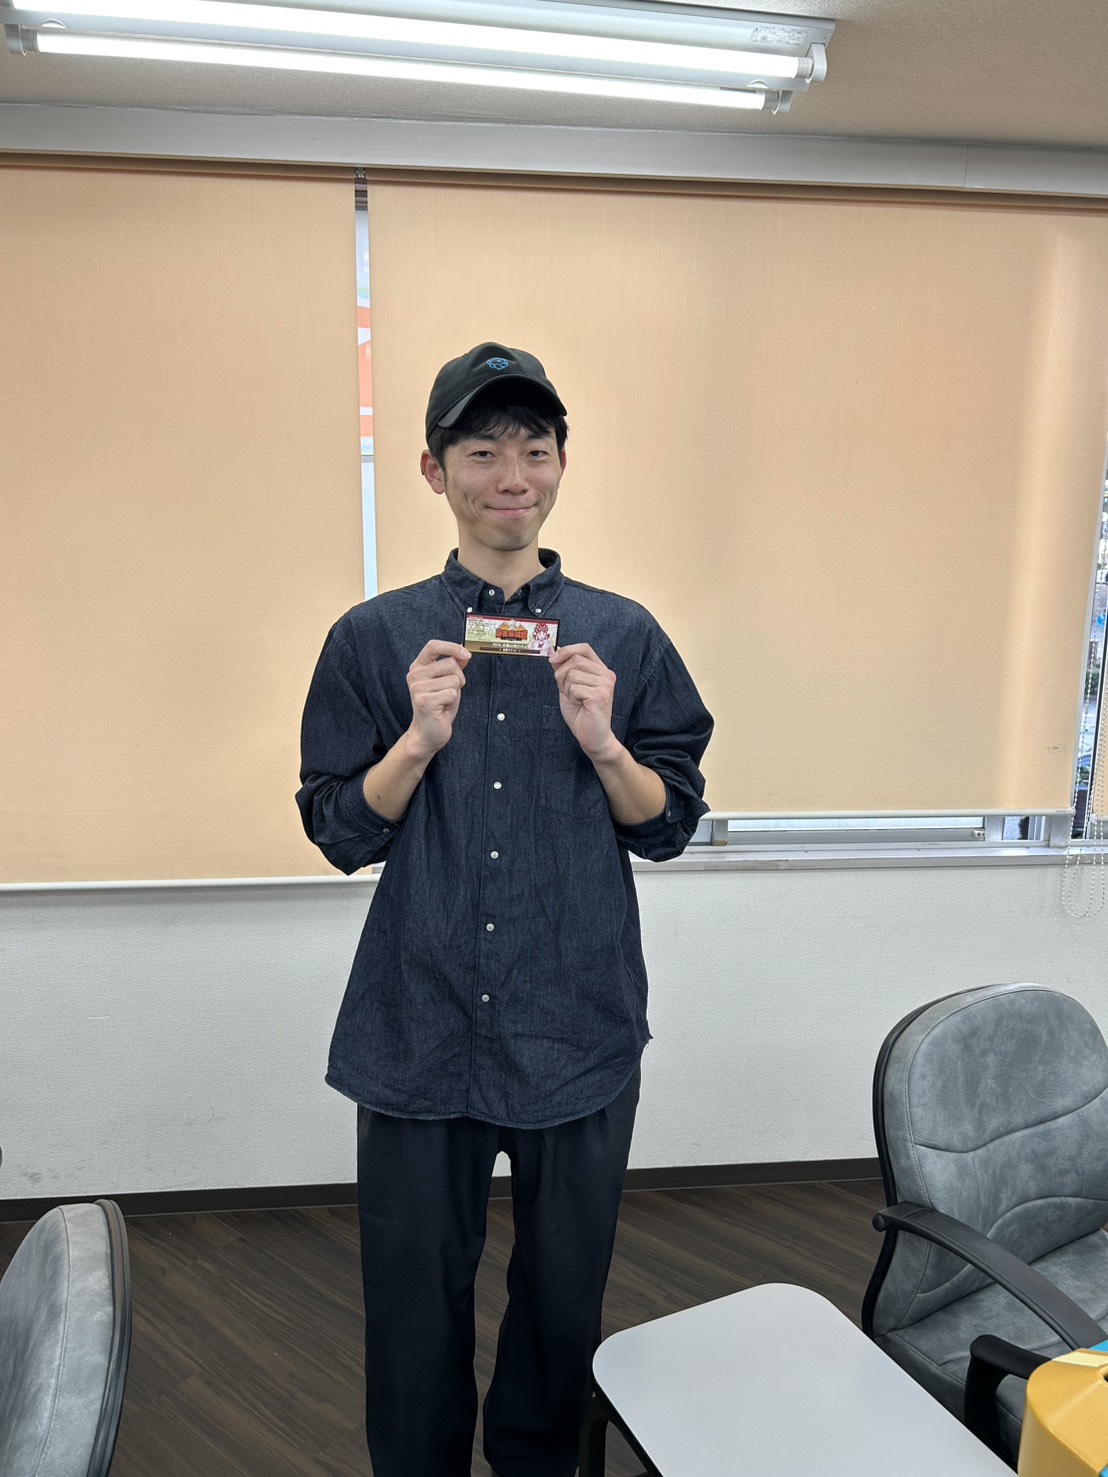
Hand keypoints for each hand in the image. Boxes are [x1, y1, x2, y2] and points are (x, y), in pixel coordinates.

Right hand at [405, 640, 470, 759]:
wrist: (427, 733)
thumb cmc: (438, 708)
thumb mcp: (447, 683)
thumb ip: (453, 668)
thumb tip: (464, 654)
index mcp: (418, 667)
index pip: (433, 646)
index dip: (452, 647)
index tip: (465, 654)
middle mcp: (415, 676)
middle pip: (450, 663)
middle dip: (458, 678)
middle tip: (449, 692)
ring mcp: (418, 688)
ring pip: (454, 680)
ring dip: (455, 692)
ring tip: (444, 701)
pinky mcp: (425, 701)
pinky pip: (452, 693)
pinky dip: (452, 702)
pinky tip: (442, 709)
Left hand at [549, 643, 618, 760]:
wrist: (592, 737)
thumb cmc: (581, 713)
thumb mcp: (568, 687)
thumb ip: (563, 669)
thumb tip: (553, 652)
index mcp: (601, 670)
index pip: (584, 648)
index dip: (566, 650)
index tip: (552, 659)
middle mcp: (607, 674)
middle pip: (575, 660)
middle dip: (562, 675)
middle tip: (567, 691)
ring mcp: (605, 684)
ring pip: (572, 674)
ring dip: (567, 689)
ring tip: (576, 700)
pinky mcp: (601, 696)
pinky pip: (574, 688)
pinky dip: (571, 697)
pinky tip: (580, 705)